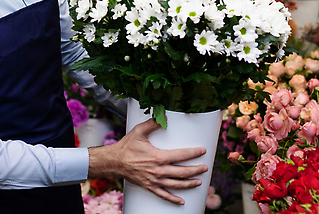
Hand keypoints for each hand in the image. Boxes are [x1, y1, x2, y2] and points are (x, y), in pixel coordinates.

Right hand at [87, 119, 207, 204]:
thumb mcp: (139, 132)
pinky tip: (181, 201)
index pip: (182, 155)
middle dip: (196, 170)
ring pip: (177, 184)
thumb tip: (164, 118)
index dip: (194, 153)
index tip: (202, 151)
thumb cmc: (126, 147)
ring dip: (190, 184)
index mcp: (159, 157)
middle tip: (205, 168)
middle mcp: (159, 170)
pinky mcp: (149, 187)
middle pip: (183, 172)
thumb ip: (152, 124)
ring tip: (199, 182)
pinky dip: (173, 199)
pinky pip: (164, 195)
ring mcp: (155, 180)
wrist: (114, 162)